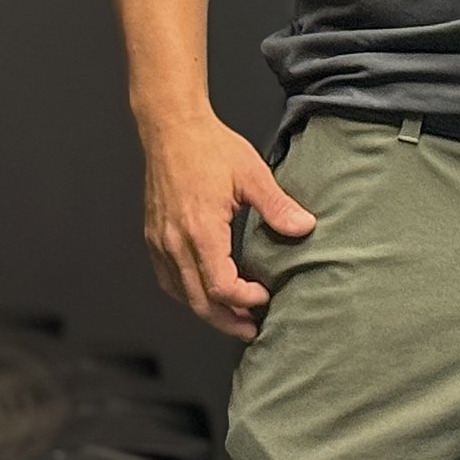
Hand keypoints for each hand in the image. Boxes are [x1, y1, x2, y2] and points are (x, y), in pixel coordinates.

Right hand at [139, 114, 316, 339]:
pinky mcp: (153, 237)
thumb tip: (306, 227)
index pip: (221, 287)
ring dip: (208, 311)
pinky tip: (205, 293)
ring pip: (182, 295)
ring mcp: (160, 242)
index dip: (246, 301)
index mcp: (200, 231)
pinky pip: (168, 279)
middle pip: (199, 302)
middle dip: (227, 321)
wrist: (172, 128)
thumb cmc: (210, 147)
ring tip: (234, 318)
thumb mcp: (252, 174)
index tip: (266, 297)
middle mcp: (174, 243)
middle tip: (252, 331)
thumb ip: (278, 206)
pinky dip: (188, 294)